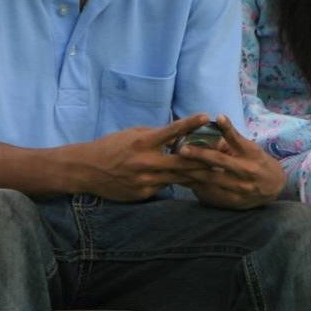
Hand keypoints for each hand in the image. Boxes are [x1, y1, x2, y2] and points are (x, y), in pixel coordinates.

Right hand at [76, 115, 209, 201]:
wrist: (87, 170)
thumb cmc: (111, 147)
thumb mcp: (132, 134)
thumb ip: (155, 135)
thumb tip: (178, 132)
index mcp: (142, 143)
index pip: (170, 131)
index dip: (189, 123)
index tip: (206, 116)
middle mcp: (145, 162)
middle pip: (182, 161)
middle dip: (204, 159)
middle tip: (224, 156)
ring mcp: (145, 181)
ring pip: (178, 178)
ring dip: (197, 175)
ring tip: (216, 172)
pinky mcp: (144, 194)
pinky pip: (165, 187)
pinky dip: (175, 183)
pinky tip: (189, 183)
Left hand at [176, 114, 286, 209]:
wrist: (274, 187)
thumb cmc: (258, 162)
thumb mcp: (250, 148)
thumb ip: (233, 139)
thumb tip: (214, 122)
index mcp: (251, 154)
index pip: (238, 140)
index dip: (228, 129)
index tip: (218, 118)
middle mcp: (247, 170)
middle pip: (221, 161)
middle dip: (200, 155)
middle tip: (182, 149)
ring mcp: (240, 187)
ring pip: (212, 179)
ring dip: (192, 173)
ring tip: (175, 166)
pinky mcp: (234, 201)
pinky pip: (212, 194)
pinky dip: (197, 187)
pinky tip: (183, 182)